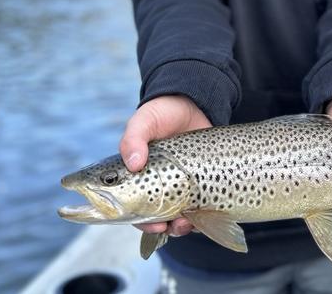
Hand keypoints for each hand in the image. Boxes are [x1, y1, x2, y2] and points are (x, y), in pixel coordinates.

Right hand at [119, 95, 210, 236]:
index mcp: (134, 176)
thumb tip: (133, 163)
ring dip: (179, 227)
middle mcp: (154, 185)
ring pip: (175, 218)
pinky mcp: (199, 183)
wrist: (194, 104)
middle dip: (159, 227)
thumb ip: (134, 138)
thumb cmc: (162, 113)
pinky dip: (198, 218)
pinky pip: (197, 209)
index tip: (152, 225)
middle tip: (167, 227)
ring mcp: (178, 186)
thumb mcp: (144, 121)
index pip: (129, 208)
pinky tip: (201, 216)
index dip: (139, 221)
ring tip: (186, 223)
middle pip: (152, 218)